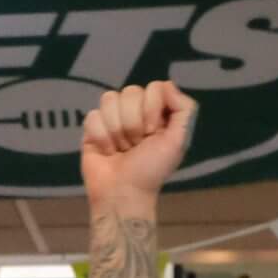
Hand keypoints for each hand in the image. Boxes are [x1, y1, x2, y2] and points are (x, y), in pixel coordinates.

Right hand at [80, 80, 195, 211]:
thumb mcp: (178, 141)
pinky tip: (107, 151)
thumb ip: (184, 109)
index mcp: (158, 111)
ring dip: (117, 130)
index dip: (152, 109)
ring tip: (121, 149)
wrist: (123, 193)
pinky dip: (101, 137)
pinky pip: (93, 116)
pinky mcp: (93, 128)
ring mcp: (113, 117)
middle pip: (131, 91)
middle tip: (136, 145)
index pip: (154, 87)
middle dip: (134, 123)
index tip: (153, 132)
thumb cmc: (152, 170)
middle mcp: (135, 110)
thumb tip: (168, 84)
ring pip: (110, 99)